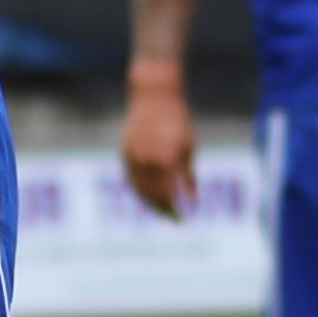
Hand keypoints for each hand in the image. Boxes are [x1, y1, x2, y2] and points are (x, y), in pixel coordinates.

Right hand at [120, 65, 197, 217]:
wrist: (155, 97)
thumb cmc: (178, 121)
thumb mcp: (189, 147)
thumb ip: (189, 176)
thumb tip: (193, 200)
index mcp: (166, 161)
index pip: (168, 196)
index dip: (174, 210)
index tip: (182, 218)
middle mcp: (147, 161)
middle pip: (152, 196)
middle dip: (162, 210)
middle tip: (173, 218)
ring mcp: (133, 157)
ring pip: (138, 190)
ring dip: (149, 203)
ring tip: (161, 210)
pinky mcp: (125, 152)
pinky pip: (131, 178)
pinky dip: (138, 190)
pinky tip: (148, 195)